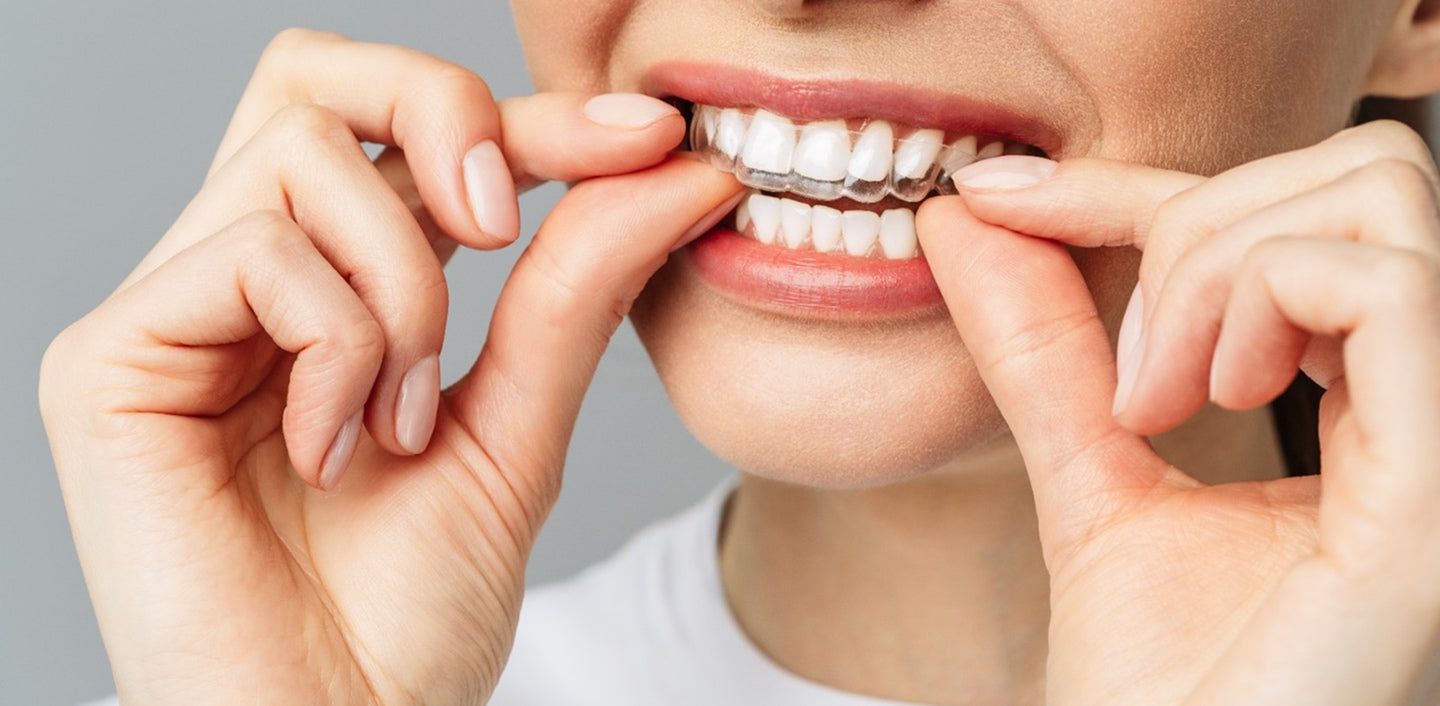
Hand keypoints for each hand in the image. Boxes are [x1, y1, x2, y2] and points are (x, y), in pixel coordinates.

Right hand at [39, 29, 741, 704]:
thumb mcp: (519, 424)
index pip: (404, 133)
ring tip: (405, 417)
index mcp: (325, 291)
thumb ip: (576, 288)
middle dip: (445, 111)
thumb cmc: (410, 614)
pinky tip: (335, 447)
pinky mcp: (109, 359)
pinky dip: (340, 343)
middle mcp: (238, 284)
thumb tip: (666, 168)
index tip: (645, 141)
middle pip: (316, 76)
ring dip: (404, 284)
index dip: (525, 114)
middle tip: (505, 223)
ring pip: (302, 155)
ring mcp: (171, 315)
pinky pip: (255, 254)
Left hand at [916, 120, 1439, 704]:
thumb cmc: (1160, 684)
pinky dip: (1260, 304)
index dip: (1135, 185)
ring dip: (1214, 266)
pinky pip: (1385, 287)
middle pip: (1361, 174)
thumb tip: (966, 222)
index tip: (993, 199)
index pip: (1288, 219)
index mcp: (1378, 407)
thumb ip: (1044, 350)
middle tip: (1125, 373)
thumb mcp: (1091, 474)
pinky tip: (1202, 403)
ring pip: (1376, 198)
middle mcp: (1429, 404)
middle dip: (1195, 226)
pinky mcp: (1438, 486)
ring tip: (1155, 396)